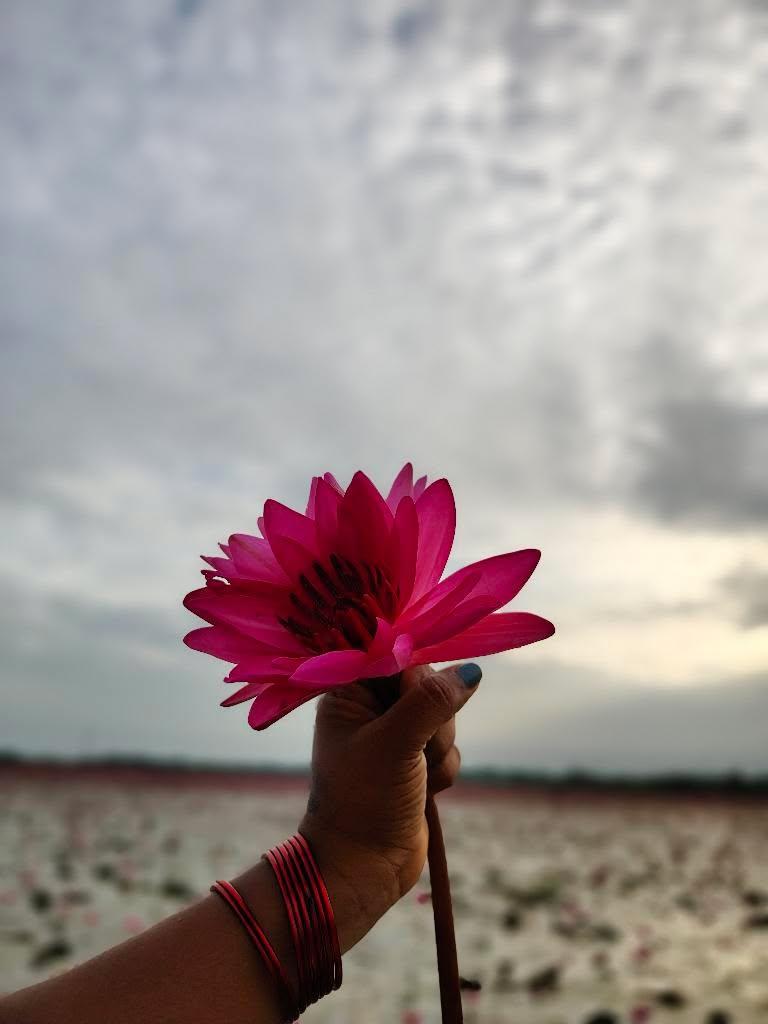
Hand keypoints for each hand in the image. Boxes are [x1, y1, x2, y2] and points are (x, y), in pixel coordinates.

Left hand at [298, 663, 480, 949]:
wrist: (362, 868)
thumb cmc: (364, 800)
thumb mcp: (395, 744)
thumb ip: (431, 702)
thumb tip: (470, 671)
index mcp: (348, 693)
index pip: (393, 655)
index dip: (416, 671)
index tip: (422, 694)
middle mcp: (369, 707)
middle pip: (426, 682)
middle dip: (433, 717)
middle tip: (416, 746)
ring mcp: (393, 734)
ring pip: (443, 715)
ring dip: (438, 746)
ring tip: (417, 774)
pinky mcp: (414, 760)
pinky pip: (448, 745)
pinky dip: (443, 767)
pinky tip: (425, 790)